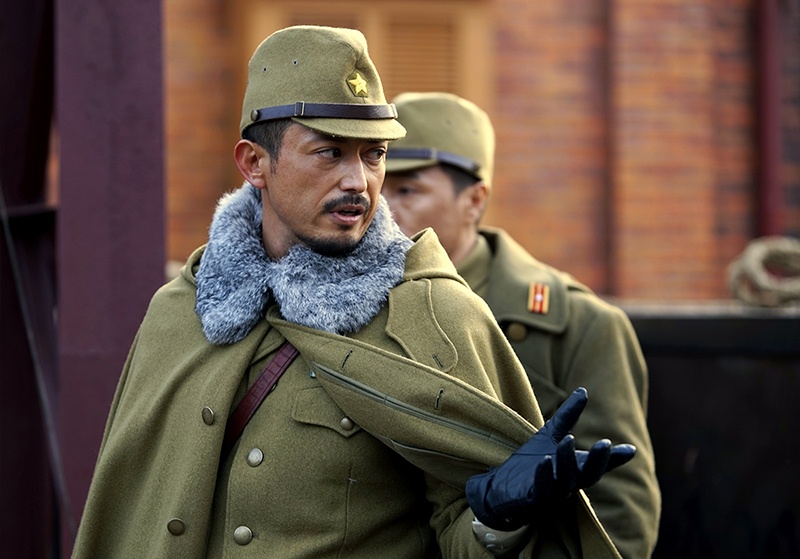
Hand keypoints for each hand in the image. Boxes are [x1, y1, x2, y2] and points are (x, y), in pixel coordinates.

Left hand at [465, 387, 635, 530]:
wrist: (503, 487)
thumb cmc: (532, 461)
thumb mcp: (550, 434)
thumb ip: (568, 416)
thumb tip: (583, 391)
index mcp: (576, 469)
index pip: (598, 465)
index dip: (613, 458)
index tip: (629, 449)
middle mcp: (568, 483)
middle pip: (588, 475)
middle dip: (597, 460)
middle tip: (605, 444)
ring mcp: (551, 493)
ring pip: (565, 481)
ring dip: (567, 461)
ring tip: (568, 439)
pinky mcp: (532, 499)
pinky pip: (541, 489)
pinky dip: (544, 476)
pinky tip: (544, 460)